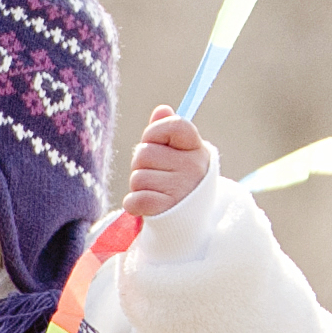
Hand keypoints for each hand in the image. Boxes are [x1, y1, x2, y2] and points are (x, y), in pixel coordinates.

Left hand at [125, 103, 213, 217]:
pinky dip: (134, 204)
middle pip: (144, 153)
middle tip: (156, 176)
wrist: (191, 222)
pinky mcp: (167, 209)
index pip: (173, 125)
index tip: (158, 144)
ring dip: (139, 187)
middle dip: (142, 165)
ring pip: (137, 178)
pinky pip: (135, 199)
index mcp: (197, 149)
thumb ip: (168, 131)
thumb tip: (161, 110)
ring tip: (156, 192)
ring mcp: (181, 188)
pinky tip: (148, 206)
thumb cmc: (181, 182)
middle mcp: (193, 167)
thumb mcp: (181, 154)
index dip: (155, 133)